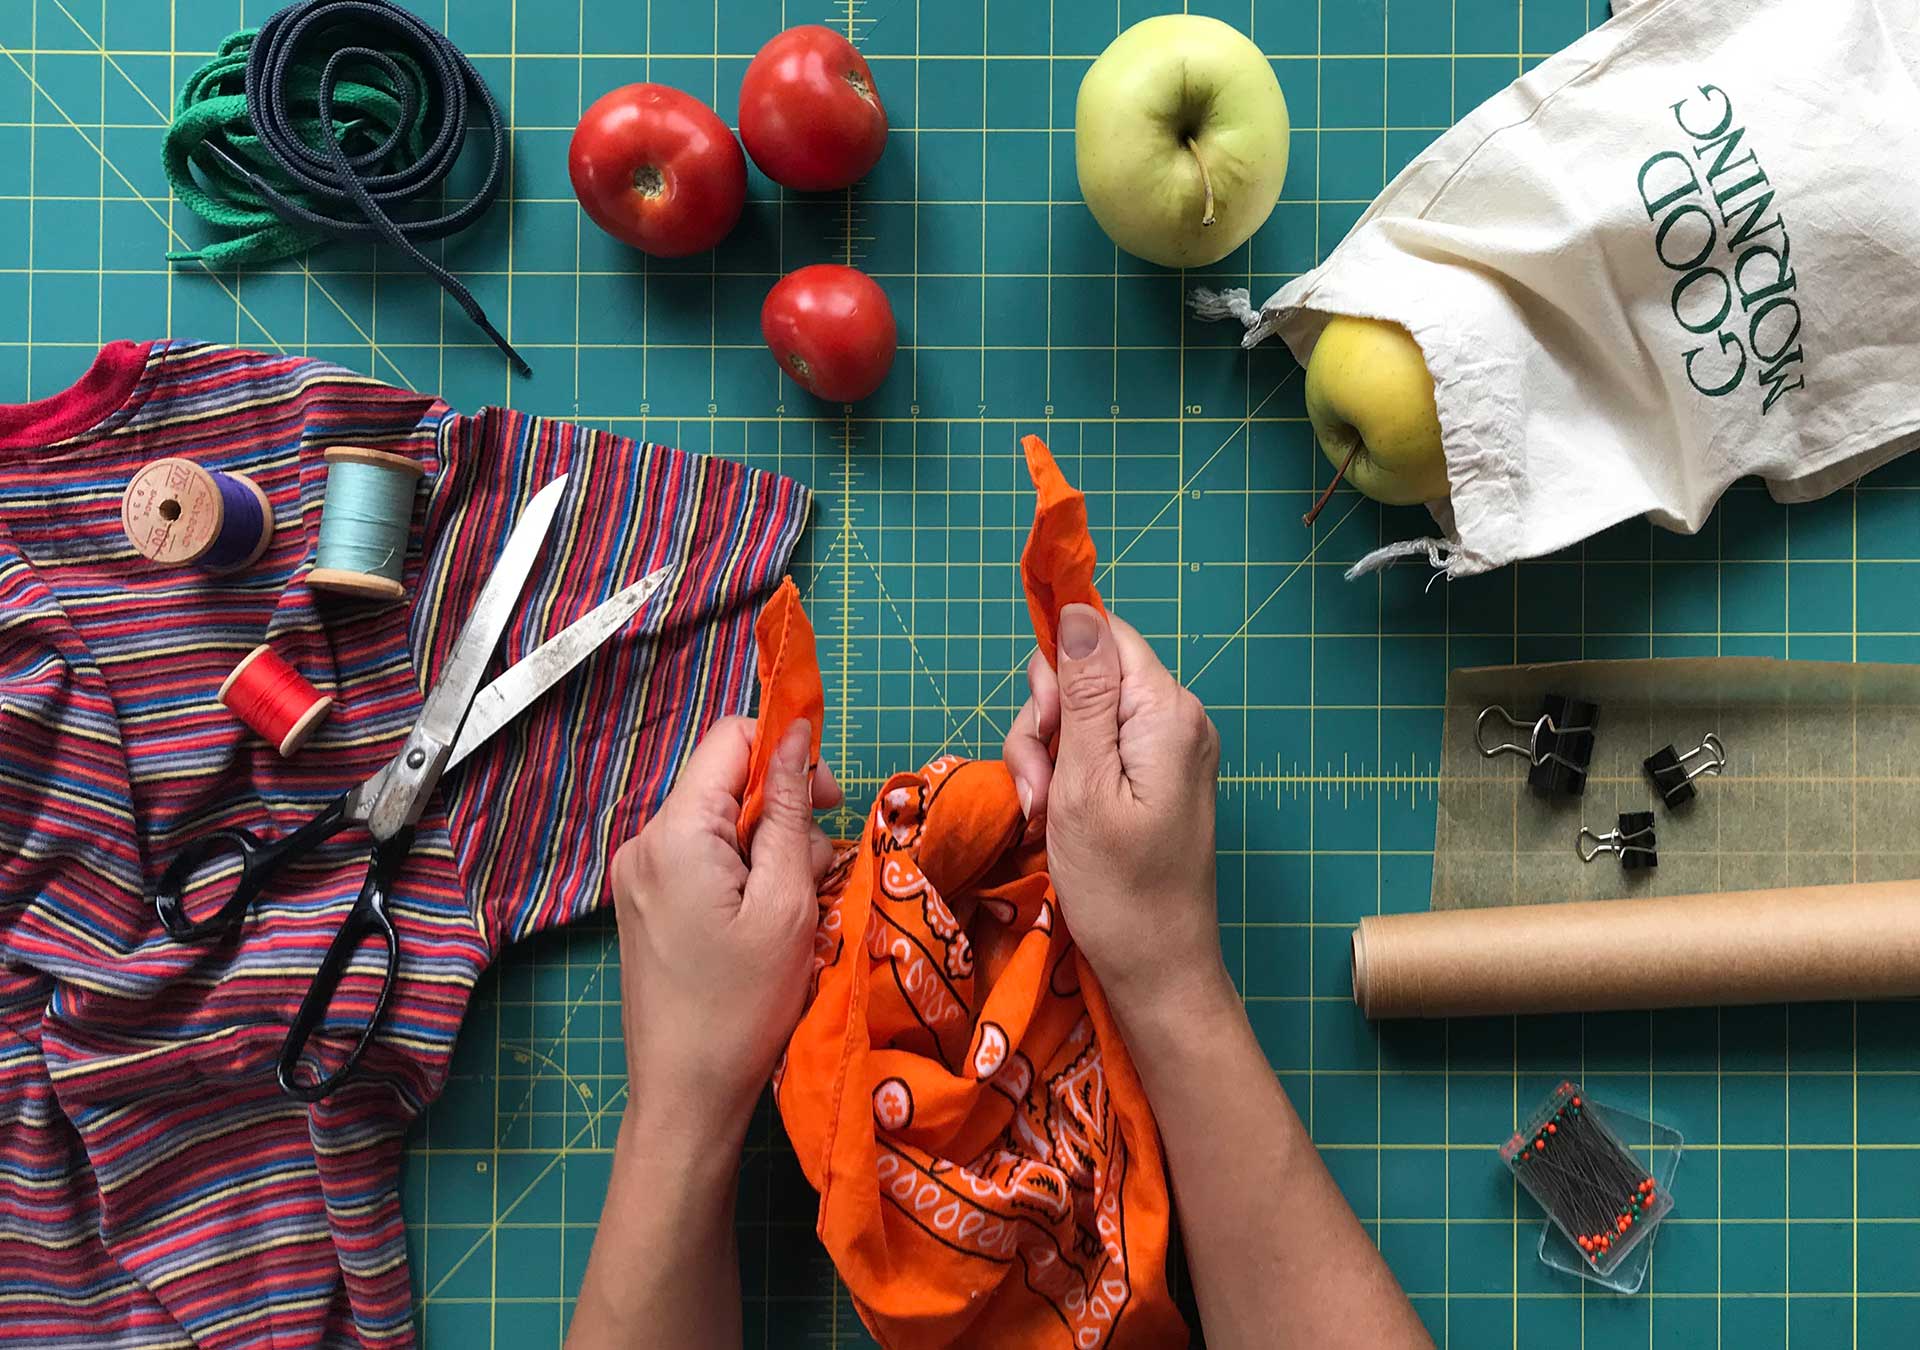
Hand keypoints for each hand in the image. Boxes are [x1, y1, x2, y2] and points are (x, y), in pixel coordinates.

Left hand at [609, 717, 840, 1141]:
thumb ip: (790, 810)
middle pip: (728, 782)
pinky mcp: (643, 902)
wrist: (684, 1094)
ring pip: (722, 823)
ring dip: (769, 851)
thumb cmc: (742, 1007)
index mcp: (676, 831)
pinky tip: (762, 926)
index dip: (787, 752)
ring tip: (790, 915)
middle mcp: (644, 840)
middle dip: (783, 813)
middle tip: (815, 875)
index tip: (827, 801)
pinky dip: (742, 876)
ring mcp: (638, 874)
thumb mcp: (786, 903)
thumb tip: (795, 734)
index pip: (731, 736)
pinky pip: (703, 858)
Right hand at [1004, 604, 1225, 1012]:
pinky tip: (1055, 820)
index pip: (1105, 635)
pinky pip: (1096, 752)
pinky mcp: (1154, 781)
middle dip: (1046, 724)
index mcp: (1167, 712)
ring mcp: (1167, 752)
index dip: (1059, 666)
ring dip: (1046, 760)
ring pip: (1081, 717)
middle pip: (1087, 676)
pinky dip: (1065, 780)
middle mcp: (1176, 720)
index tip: (1043, 725)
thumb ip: (1083, 695)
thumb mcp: (1084, 786)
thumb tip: (1079, 610)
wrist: (1158, 971)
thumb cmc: (1118, 889)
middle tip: (1039, 789)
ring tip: (1044, 815)